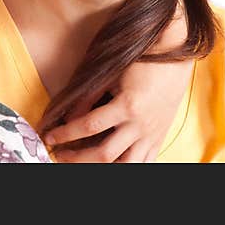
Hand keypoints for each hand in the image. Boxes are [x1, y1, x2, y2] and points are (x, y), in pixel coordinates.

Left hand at [45, 59, 192, 161]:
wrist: (175, 55)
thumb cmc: (140, 59)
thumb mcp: (112, 74)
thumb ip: (89, 97)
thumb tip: (66, 118)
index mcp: (127, 106)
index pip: (88, 127)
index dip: (65, 134)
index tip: (48, 137)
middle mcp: (141, 125)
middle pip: (104, 154)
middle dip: (77, 158)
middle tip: (59, 154)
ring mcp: (152, 134)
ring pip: (126, 166)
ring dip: (101, 168)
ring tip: (82, 163)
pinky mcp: (160, 138)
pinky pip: (144, 163)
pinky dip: (126, 167)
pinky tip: (110, 164)